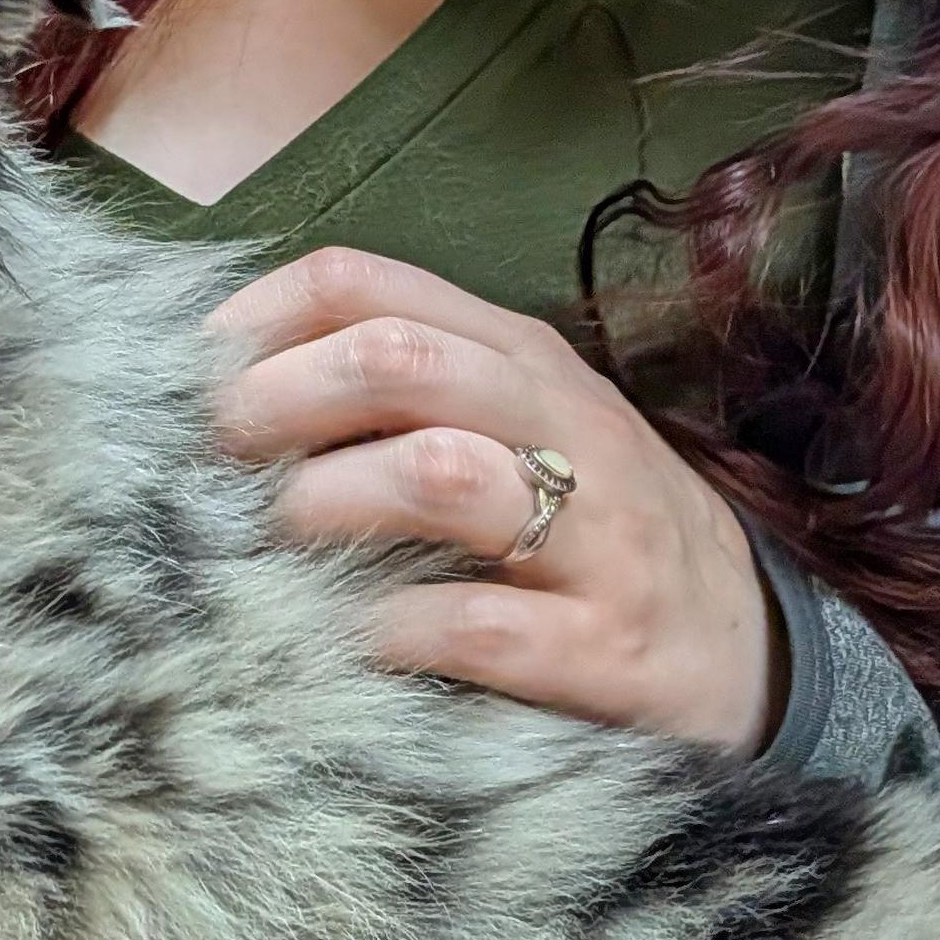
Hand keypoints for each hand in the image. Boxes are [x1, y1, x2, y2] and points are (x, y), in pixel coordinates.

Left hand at [206, 246, 785, 752]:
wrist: (759, 654)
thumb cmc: (594, 537)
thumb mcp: (518, 432)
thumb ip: (399, 401)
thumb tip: (221, 400)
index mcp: (519, 357)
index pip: (362, 285)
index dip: (247, 326)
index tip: (181, 393)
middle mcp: (563, 424)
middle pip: (395, 359)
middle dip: (271, 407)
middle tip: (204, 474)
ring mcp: (595, 536)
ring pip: (438, 472)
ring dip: (325, 509)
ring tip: (272, 556)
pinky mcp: (604, 648)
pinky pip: (472, 625)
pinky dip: (384, 632)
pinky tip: (341, 645)